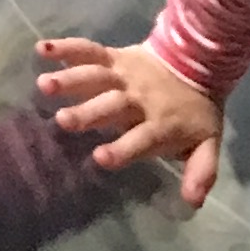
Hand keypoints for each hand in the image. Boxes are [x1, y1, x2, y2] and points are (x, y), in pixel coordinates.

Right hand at [35, 37, 223, 205]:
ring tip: (44, 84)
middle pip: (111, 105)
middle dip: (87, 112)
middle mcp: (138, 98)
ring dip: (70, 79)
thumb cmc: (194, 114)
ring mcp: (124, 75)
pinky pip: (90, 51)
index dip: (123, 149)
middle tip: (63, 121)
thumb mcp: (206, 145)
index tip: (99, 157)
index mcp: (160, 123)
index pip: (141, 138)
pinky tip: (43, 49)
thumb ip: (201, 172)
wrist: (199, 62)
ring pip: (95, 76)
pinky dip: (67, 48)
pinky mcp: (114, 56)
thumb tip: (193, 202)